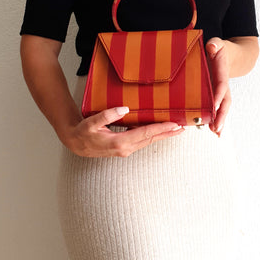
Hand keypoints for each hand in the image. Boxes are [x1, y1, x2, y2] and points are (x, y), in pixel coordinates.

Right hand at [61, 107, 184, 157]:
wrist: (76, 144)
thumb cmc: (83, 133)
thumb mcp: (91, 122)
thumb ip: (107, 115)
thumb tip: (123, 109)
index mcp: (119, 142)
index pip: (145, 134)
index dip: (160, 128)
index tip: (173, 124)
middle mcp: (125, 148)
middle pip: (151, 139)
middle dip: (167, 133)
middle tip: (183, 127)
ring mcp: (126, 150)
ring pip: (148, 141)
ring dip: (163, 135)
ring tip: (176, 130)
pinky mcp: (125, 148)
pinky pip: (143, 142)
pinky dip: (154, 136)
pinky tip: (160, 132)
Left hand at [205, 37, 230, 136]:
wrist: (229, 54)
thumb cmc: (220, 48)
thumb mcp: (218, 43)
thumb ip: (215, 43)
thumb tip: (212, 46)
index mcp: (222, 73)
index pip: (221, 85)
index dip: (218, 95)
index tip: (214, 106)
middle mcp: (223, 85)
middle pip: (225, 102)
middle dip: (221, 116)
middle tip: (217, 128)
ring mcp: (220, 91)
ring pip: (221, 108)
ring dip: (220, 121)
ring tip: (217, 133)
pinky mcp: (215, 95)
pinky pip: (216, 109)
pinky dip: (216, 120)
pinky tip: (215, 132)